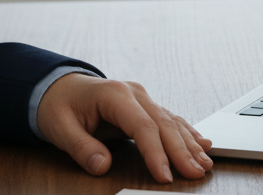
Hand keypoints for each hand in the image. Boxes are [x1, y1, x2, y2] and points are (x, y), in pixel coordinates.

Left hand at [36, 73, 214, 181]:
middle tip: (196, 173)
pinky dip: (187, 133)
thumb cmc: (58, 106)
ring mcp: (142, 98)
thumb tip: (103, 166)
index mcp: (115, 95)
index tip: (164, 176)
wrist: (57, 87)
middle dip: (182, 151)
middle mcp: (135, 94)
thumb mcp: (60, 128)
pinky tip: (202, 144)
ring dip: (190, 144)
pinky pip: (170, 120)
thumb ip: (82, 147)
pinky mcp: (145, 106)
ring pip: (172, 122)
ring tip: (204, 164)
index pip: (143, 126)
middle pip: (164, 124)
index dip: (156, 153)